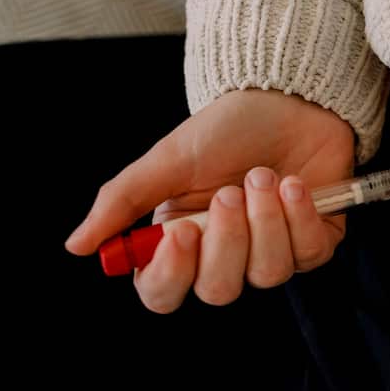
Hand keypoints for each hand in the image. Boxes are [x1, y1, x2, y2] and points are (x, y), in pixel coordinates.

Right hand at [64, 89, 353, 312]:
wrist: (288, 98)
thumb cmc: (226, 129)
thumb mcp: (168, 159)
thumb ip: (122, 201)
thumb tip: (75, 246)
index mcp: (180, 241)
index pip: (162, 292)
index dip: (170, 274)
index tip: (182, 234)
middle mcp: (225, 255)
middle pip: (218, 290)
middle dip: (227, 240)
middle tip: (229, 192)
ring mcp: (272, 252)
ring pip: (268, 274)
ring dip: (267, 221)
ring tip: (264, 176)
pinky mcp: (314, 242)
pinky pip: (310, 255)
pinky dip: (301, 217)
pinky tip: (296, 185)